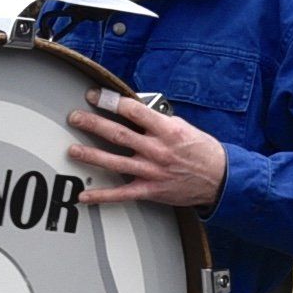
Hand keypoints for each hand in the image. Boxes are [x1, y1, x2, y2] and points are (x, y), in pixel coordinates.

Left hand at [66, 89, 226, 209]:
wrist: (220, 179)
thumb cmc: (202, 151)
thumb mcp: (183, 127)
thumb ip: (157, 120)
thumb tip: (133, 111)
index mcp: (166, 130)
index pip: (133, 110)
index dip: (110, 101)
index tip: (94, 96)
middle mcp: (157, 150)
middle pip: (118, 134)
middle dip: (93, 124)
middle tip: (74, 117)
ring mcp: (152, 171)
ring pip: (115, 162)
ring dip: (91, 155)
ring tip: (72, 150)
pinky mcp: (151, 190)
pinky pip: (122, 194)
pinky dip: (102, 196)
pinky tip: (85, 195)